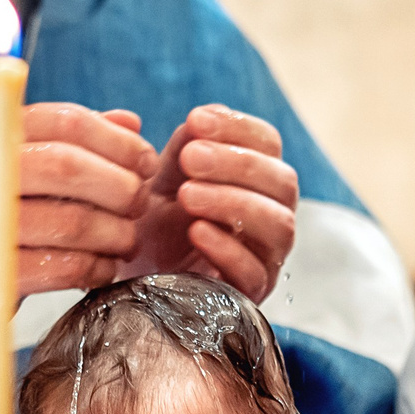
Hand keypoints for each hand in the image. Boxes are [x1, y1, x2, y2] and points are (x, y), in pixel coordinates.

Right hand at [0, 105, 160, 336]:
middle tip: (140, 205)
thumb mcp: (20, 162)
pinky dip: (96, 268)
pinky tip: (103, 267)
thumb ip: (74, 140)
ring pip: (73, 223)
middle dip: (121, 187)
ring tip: (126, 240)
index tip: (146, 164)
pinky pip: (64, 268)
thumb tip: (131, 123)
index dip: (118, 142)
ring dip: (115, 234)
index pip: (68, 121)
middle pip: (70, 168)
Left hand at [124, 105, 298, 301]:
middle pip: (282, 181)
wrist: (131, 276)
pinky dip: (227, 249)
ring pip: (278, 225)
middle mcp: (271, 214)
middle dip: (237, 164)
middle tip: (192, 157)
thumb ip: (182, 145)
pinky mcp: (250, 295)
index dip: (238, 128)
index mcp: (255, 179)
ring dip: (233, 202)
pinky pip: (255, 272)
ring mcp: (266, 256)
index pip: (269, 144)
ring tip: (188, 195)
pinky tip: (196, 231)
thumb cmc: (153, 224)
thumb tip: (201, 118)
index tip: (196, 121)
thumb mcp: (162, 178)